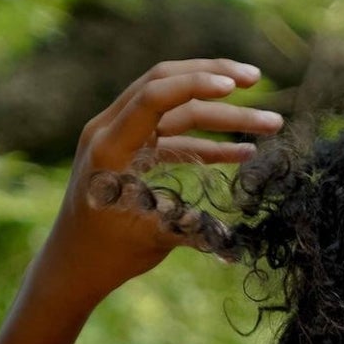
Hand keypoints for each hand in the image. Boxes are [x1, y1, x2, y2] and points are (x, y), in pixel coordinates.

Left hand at [0, 58, 282, 343]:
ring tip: (269, 122)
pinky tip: (244, 151)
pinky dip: (208, 142)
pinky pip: (174, 137)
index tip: (234, 87)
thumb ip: (191, 227)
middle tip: (255, 77)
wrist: (74, 266)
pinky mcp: (132, 152)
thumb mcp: (151, 239)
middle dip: (213, 77)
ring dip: (221, 114)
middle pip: (166, 83)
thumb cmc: (108, 257)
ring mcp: (121, 138)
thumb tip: (235, 240)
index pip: (154, 96)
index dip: (194, 85)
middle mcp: (111, 130)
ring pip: (176, 110)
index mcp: (110, 146)